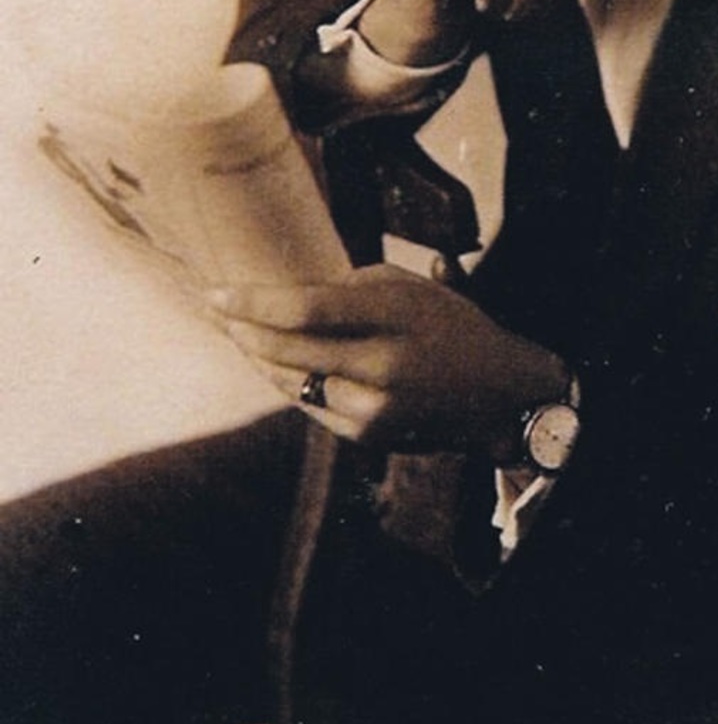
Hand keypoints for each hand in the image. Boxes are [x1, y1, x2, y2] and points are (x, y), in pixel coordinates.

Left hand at [209, 263, 568, 457]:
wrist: (499, 395)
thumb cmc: (450, 326)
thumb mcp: (411, 289)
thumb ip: (351, 289)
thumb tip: (287, 294)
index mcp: (396, 315)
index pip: (307, 309)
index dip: (252, 303)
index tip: (214, 292)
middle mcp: (384, 365)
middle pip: (289, 349)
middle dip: (243, 329)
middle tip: (213, 310)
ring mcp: (375, 407)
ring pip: (292, 381)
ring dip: (259, 357)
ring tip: (236, 333)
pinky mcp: (368, 434)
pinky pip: (310, 404)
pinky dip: (290, 382)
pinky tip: (274, 363)